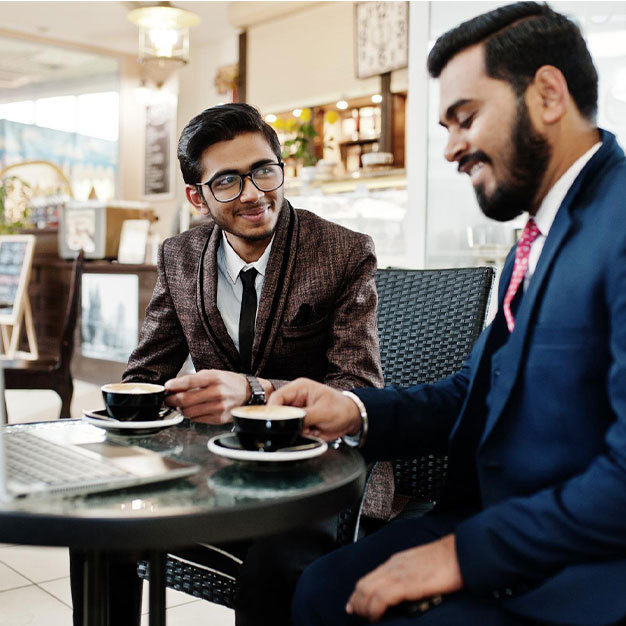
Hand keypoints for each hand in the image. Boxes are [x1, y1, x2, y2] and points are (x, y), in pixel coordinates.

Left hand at [164, 369, 249, 423]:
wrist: (248, 393)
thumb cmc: (228, 383)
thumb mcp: (214, 374)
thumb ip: (195, 380)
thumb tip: (174, 387)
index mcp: (214, 378)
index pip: (189, 381)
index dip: (174, 385)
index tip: (166, 387)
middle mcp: (217, 392)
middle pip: (185, 400)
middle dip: (172, 400)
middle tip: (168, 399)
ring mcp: (219, 407)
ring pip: (189, 412)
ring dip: (181, 410)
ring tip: (181, 406)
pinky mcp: (219, 418)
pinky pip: (197, 419)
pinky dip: (192, 415)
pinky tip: (194, 410)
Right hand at [268, 378, 361, 439]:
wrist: (351, 418)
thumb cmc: (341, 409)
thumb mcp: (323, 412)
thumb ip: (304, 416)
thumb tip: (289, 422)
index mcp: (299, 388)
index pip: (277, 397)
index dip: (272, 410)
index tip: (274, 422)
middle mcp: (295, 398)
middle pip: (277, 411)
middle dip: (287, 423)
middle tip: (304, 426)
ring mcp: (296, 410)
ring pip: (284, 423)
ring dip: (296, 430)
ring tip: (312, 428)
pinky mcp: (299, 421)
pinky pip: (292, 431)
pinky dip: (301, 434)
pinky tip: (312, 431)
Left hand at [346, 534, 462, 621]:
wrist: (461, 552)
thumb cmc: (446, 561)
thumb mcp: (420, 566)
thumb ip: (408, 575)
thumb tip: (402, 592)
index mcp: (396, 561)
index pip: (368, 577)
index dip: (358, 593)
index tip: (353, 605)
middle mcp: (394, 566)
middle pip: (363, 584)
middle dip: (356, 602)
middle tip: (355, 614)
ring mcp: (399, 573)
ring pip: (368, 591)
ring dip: (363, 607)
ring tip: (366, 618)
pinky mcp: (407, 583)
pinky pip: (382, 597)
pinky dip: (374, 608)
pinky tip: (376, 616)